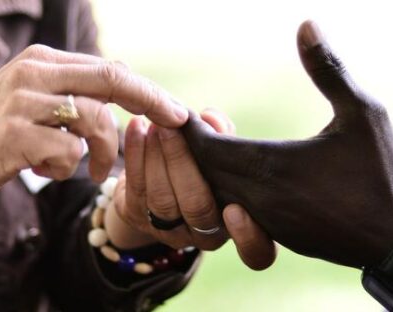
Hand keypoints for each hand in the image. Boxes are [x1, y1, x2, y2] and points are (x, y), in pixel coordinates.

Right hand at [0, 45, 187, 202]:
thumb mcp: (26, 99)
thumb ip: (66, 91)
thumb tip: (122, 87)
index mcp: (40, 60)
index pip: (108, 68)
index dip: (146, 90)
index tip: (174, 110)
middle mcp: (34, 73)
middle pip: (112, 80)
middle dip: (152, 102)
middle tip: (176, 124)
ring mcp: (24, 102)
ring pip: (95, 121)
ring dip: (101, 154)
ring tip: (85, 173)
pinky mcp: (15, 134)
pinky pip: (69, 153)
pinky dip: (65, 170)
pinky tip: (42, 172)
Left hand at [107, 109, 276, 269]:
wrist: (158, 181)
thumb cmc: (202, 165)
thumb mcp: (220, 152)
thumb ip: (223, 135)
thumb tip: (211, 117)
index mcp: (239, 223)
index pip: (257, 253)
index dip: (249, 238)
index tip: (235, 210)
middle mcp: (205, 235)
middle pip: (196, 207)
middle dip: (183, 162)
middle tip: (174, 126)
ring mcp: (168, 231)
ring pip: (162, 198)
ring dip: (157, 155)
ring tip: (156, 123)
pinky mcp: (137, 219)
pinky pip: (136, 187)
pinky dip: (135, 153)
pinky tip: (137, 127)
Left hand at [179, 21, 392, 268]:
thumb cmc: (383, 173)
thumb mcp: (362, 113)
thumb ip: (328, 69)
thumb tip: (307, 24)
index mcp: (269, 167)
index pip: (204, 148)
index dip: (189, 128)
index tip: (188, 110)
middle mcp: (257, 200)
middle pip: (198, 176)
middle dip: (191, 151)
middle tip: (194, 125)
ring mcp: (265, 225)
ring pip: (212, 200)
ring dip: (204, 176)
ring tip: (211, 149)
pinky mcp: (276, 239)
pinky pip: (232, 220)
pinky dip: (224, 197)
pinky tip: (237, 179)